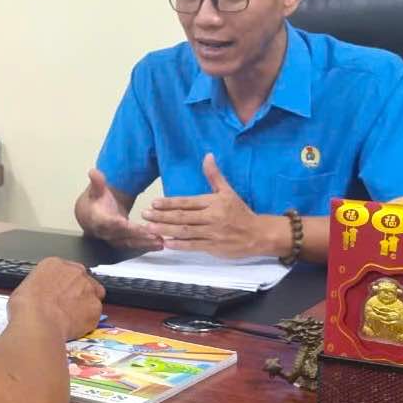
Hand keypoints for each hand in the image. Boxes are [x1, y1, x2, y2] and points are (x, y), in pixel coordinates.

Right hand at [8, 257, 104, 340]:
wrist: (38, 322)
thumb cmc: (27, 307)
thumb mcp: (24, 288)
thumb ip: (39, 287)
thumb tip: (37, 297)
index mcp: (55, 264)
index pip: (66, 270)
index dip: (64, 284)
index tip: (60, 293)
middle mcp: (75, 272)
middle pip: (83, 280)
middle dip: (78, 292)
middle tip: (66, 306)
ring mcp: (88, 289)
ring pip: (93, 296)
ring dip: (85, 306)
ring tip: (70, 319)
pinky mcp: (95, 307)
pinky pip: (94, 315)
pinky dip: (87, 322)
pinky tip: (74, 327)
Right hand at [78, 169, 163, 251]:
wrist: (90, 214)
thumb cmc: (95, 201)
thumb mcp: (95, 189)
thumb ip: (97, 182)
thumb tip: (93, 172)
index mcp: (98, 218)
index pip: (108, 222)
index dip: (117, 224)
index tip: (127, 223)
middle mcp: (106, 232)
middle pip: (123, 235)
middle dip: (139, 235)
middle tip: (154, 233)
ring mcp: (114, 239)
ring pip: (130, 242)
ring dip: (146, 243)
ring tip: (161, 241)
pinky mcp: (122, 242)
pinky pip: (135, 245)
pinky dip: (147, 246)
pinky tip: (160, 245)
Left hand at [140, 154, 287, 258]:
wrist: (258, 234)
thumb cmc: (240, 212)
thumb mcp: (228, 192)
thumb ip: (214, 176)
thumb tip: (207, 156)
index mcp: (213, 203)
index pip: (187, 202)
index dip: (170, 203)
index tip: (154, 203)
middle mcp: (211, 218)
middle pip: (182, 217)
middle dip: (161, 216)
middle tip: (144, 215)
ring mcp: (212, 233)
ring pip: (185, 231)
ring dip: (166, 230)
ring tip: (149, 228)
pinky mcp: (213, 247)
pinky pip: (194, 245)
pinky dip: (179, 245)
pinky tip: (166, 242)